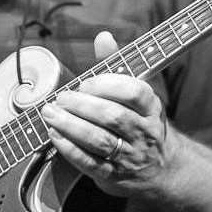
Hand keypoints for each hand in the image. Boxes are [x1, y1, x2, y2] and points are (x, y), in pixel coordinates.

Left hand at [40, 31, 176, 195]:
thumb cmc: (140, 123)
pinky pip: (89, 162)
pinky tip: (54, 135)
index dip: (107, 85)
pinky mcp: (113, 175)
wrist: (161, 171)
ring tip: (50, 113)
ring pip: (100, 140)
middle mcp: (143, 132)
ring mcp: (129, 156)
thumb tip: (103, 36)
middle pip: (113, 116)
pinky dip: (69, 148)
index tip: (85, 83)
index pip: (135, 92)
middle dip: (82, 105)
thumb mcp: (137, 96)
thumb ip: (117, 66)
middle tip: (61, 98)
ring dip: (70, 125)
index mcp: (151, 108)